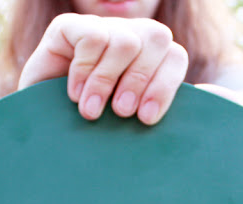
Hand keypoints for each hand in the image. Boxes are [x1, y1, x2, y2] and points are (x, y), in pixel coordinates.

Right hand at [18, 13, 187, 124]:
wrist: (42, 135)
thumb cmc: (89, 137)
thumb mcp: (126, 129)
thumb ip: (153, 115)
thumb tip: (200, 104)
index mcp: (152, 62)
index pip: (175, 58)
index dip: (164, 87)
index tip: (145, 119)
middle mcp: (131, 39)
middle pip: (157, 40)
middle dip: (139, 82)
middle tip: (121, 113)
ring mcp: (102, 30)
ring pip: (125, 41)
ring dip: (107, 81)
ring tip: (91, 112)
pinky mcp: (69, 27)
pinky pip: (92, 37)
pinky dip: (85, 70)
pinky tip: (75, 94)